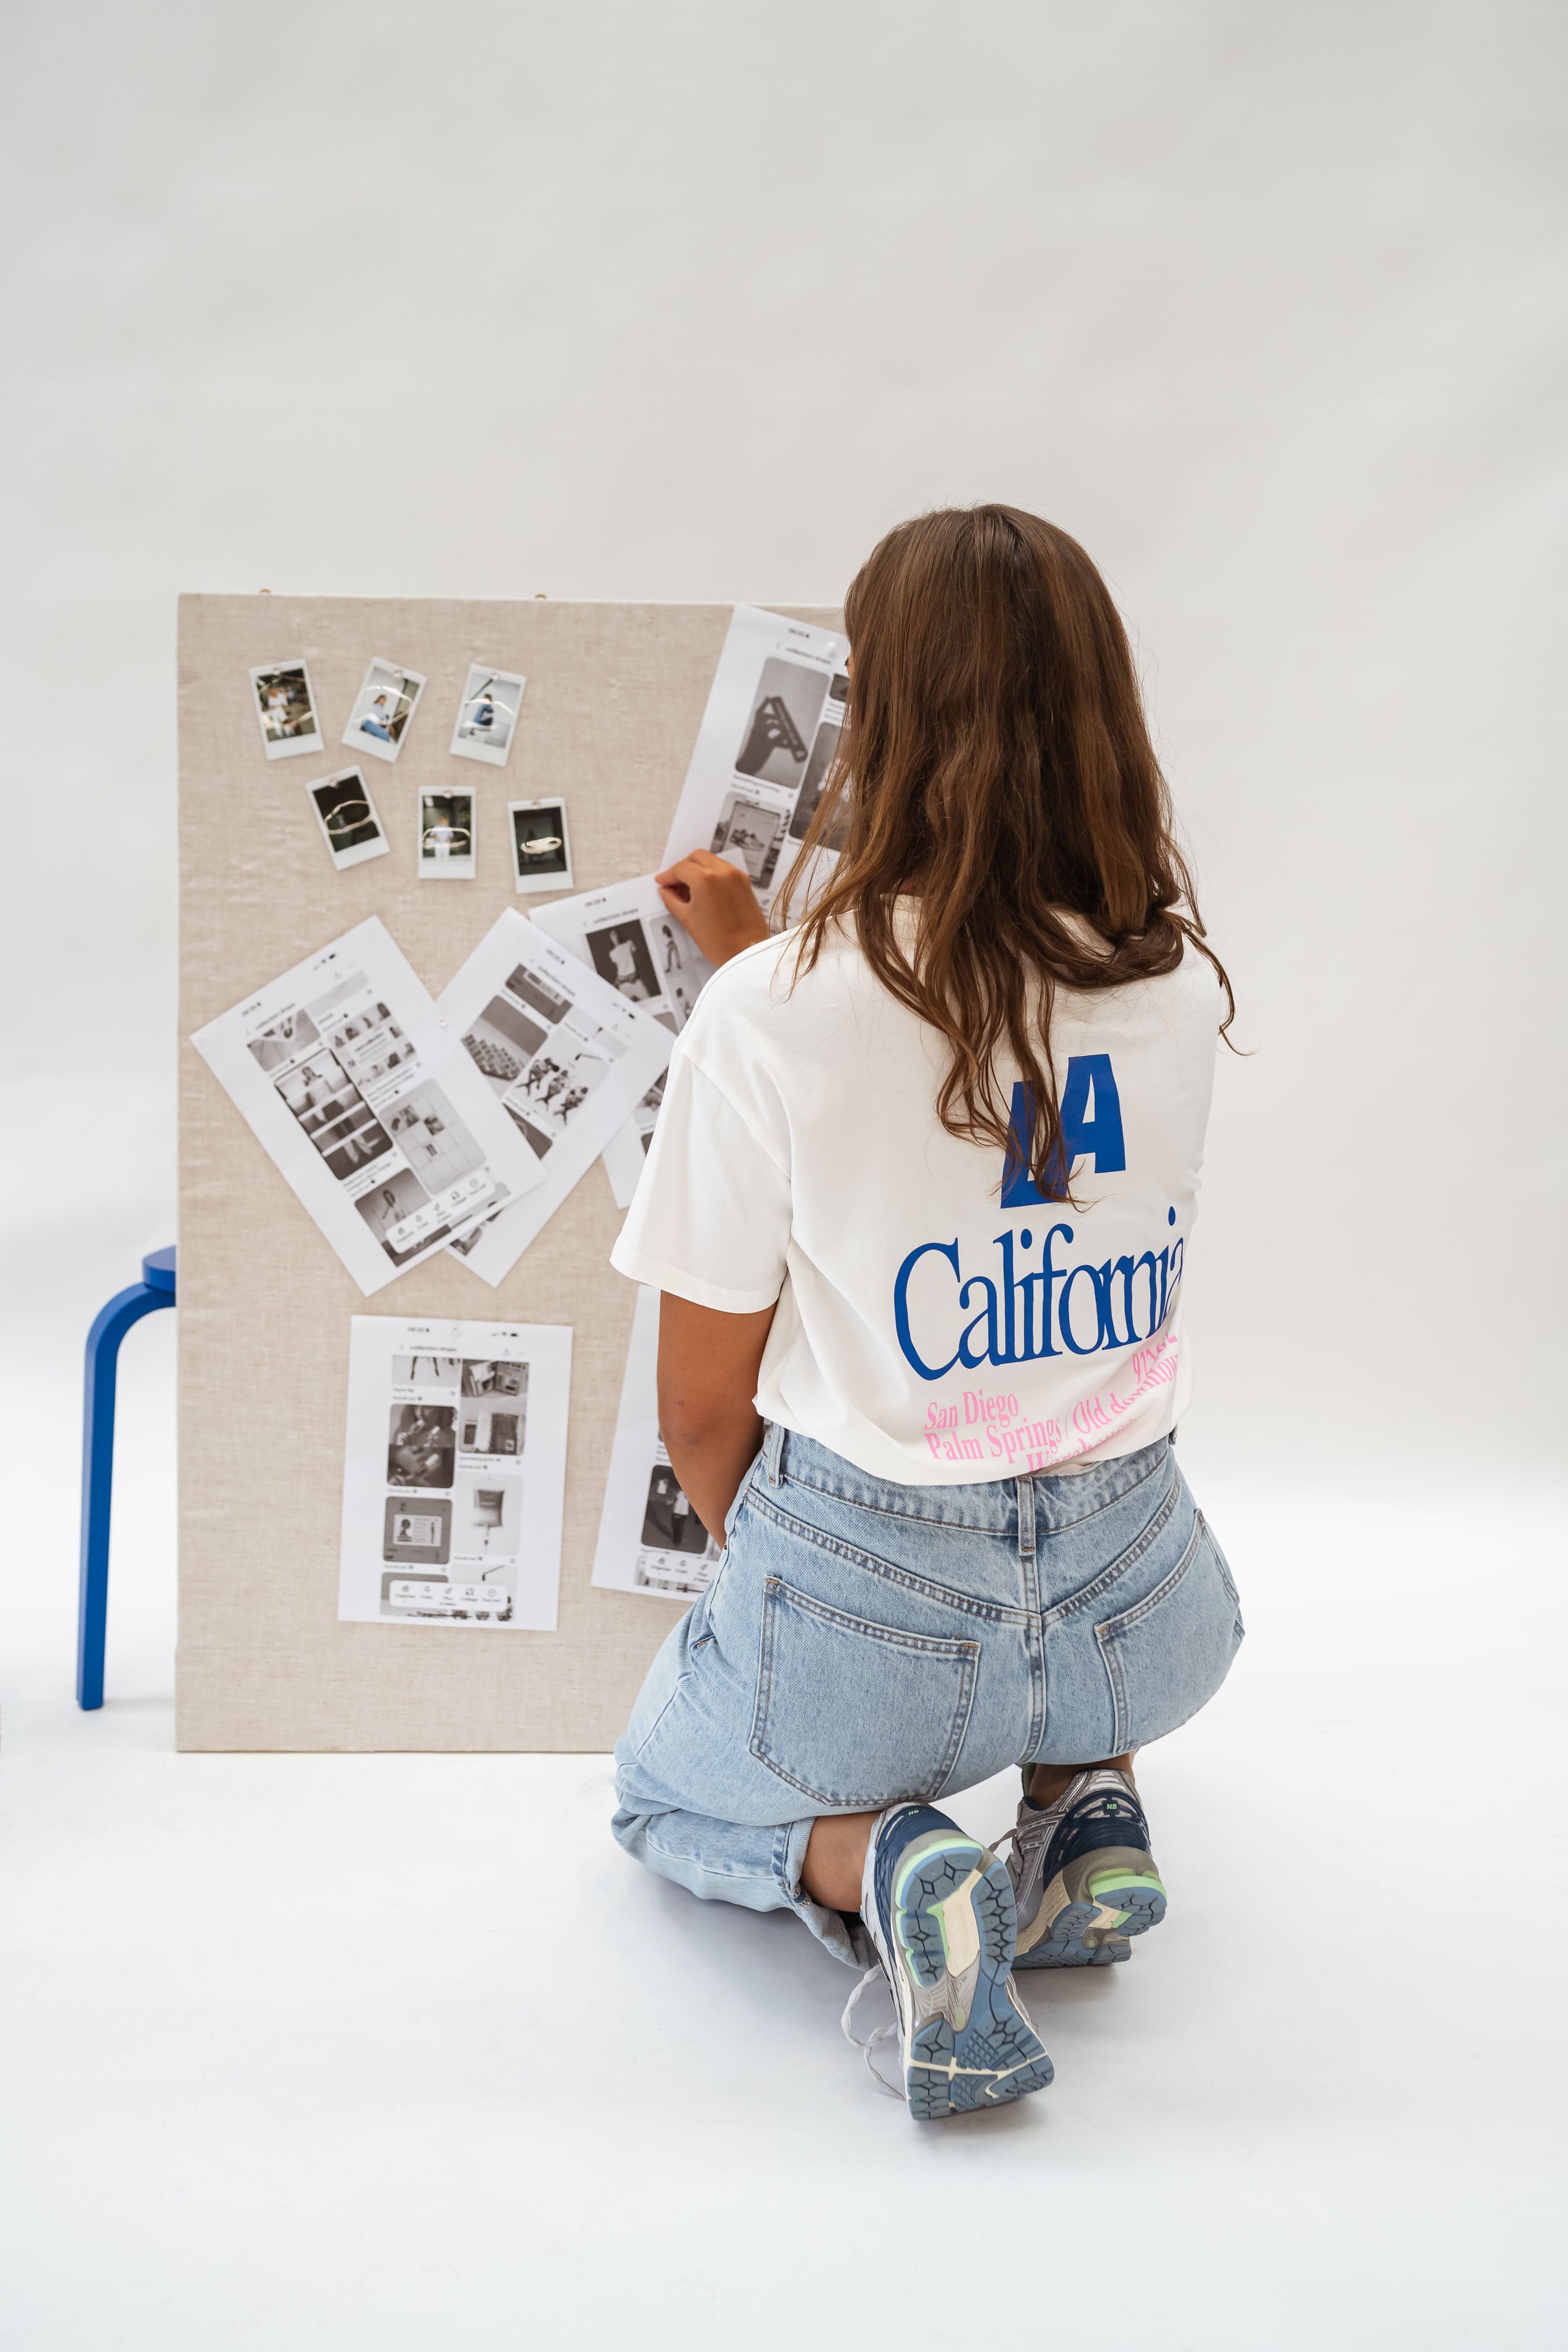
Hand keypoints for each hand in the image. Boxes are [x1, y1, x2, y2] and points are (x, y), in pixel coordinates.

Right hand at [654, 850, 771, 966]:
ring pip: (711, 861)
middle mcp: (723, 872)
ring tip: (688, 890)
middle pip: (696, 857)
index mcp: (706, 879)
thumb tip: (666, 891)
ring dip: (697, 869)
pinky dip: (711, 874)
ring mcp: (736, 876)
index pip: (681, 868)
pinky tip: (704, 891)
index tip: (662, 882)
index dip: (668, 875)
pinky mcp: (745, 883)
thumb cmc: (720, 941)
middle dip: (682, 867)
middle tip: (674, 883)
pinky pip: (724, 870)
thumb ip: (672, 900)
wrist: (747, 952)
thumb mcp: (688, 919)